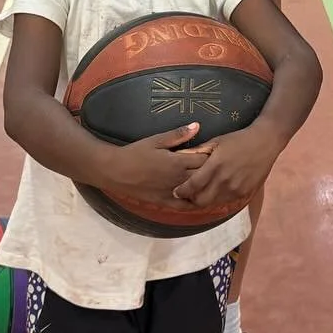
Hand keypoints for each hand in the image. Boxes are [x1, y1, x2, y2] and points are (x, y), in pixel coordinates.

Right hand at [94, 124, 212, 203]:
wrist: (116, 171)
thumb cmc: (135, 152)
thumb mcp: (156, 140)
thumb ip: (178, 134)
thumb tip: (198, 125)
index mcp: (178, 162)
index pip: (205, 160)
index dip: (212, 156)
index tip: (215, 152)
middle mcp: (178, 179)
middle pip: (204, 177)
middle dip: (212, 171)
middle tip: (216, 166)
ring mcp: (172, 193)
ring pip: (197, 193)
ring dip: (205, 187)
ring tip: (211, 181)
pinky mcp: (164, 202)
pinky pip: (184, 206)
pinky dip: (194, 203)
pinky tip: (199, 198)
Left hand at [171, 125, 280, 207]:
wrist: (265, 142)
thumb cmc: (238, 139)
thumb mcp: (216, 141)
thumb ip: (198, 151)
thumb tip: (179, 156)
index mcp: (215, 165)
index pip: (192, 186)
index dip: (181, 191)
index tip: (176, 191)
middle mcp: (225, 180)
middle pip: (201, 200)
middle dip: (191, 199)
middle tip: (186, 195)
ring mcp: (235, 188)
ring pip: (213, 203)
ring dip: (204, 200)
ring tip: (200, 194)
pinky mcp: (244, 193)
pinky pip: (225, 201)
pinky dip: (218, 198)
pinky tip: (216, 191)